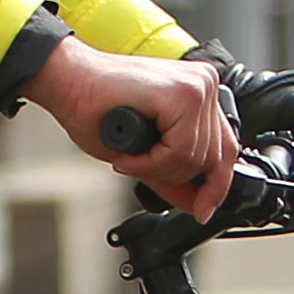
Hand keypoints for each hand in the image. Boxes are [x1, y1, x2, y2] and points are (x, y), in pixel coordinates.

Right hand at [32, 38, 235, 217]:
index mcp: (200, 92)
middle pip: (213, 158)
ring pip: (197, 158)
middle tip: (137, 166)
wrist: (66, 83)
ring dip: (157, 169)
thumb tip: (199, 205)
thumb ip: (174, 174)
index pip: (226, 148)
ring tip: (129, 156)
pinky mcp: (183, 93)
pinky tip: (130, 154)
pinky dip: (151, 162)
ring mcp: (197, 86)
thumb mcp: (145, 152)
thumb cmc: (96, 108)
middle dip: (174, 176)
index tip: (202, 210)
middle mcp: (205, 84)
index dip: (215, 186)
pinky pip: (180, 150)